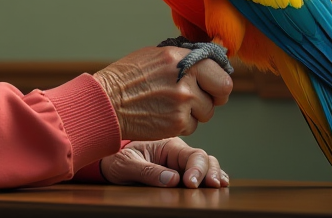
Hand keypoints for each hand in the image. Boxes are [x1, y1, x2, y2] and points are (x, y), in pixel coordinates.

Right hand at [93, 46, 232, 139]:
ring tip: (171, 106)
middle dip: (215, 97)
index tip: (214, 85)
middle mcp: (185, 78)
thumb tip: (209, 61)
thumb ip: (183, 59)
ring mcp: (182, 101)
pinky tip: (163, 116)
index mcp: (180, 58)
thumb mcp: (155, 56)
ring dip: (194, 112)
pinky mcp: (177, 122)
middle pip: (222, 91)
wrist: (106, 102)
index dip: (218, 79)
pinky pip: (192, 126)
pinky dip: (181, 125)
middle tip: (201, 99)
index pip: (219, 69)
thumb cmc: (127, 78)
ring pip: (207, 112)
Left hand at [101, 138, 228, 187]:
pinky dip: (211, 177)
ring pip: (206, 165)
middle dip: (210, 172)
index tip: (190, 184)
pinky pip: (200, 173)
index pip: (191, 154)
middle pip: (204, 159)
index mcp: (167, 145)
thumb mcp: (127, 164)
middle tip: (212, 186)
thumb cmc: (117, 159)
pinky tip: (219, 184)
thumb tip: (173, 180)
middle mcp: (178, 152)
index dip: (196, 169)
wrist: (112, 160)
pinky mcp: (180, 172)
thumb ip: (148, 171)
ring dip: (214, 174)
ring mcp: (181, 162)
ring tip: (220, 186)